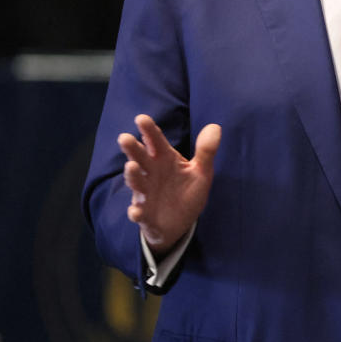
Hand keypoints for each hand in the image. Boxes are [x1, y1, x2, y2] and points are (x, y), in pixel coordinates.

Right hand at [118, 114, 220, 255]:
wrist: (180, 223)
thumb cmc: (187, 191)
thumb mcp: (201, 171)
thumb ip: (206, 151)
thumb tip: (215, 127)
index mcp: (165, 159)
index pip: (156, 141)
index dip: (149, 130)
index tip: (141, 118)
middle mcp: (151, 173)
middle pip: (140, 158)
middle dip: (132, 148)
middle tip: (125, 137)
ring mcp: (146, 193)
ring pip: (137, 182)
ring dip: (133, 175)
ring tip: (131, 166)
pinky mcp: (145, 214)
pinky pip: (138, 212)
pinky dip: (136, 212)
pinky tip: (136, 212)